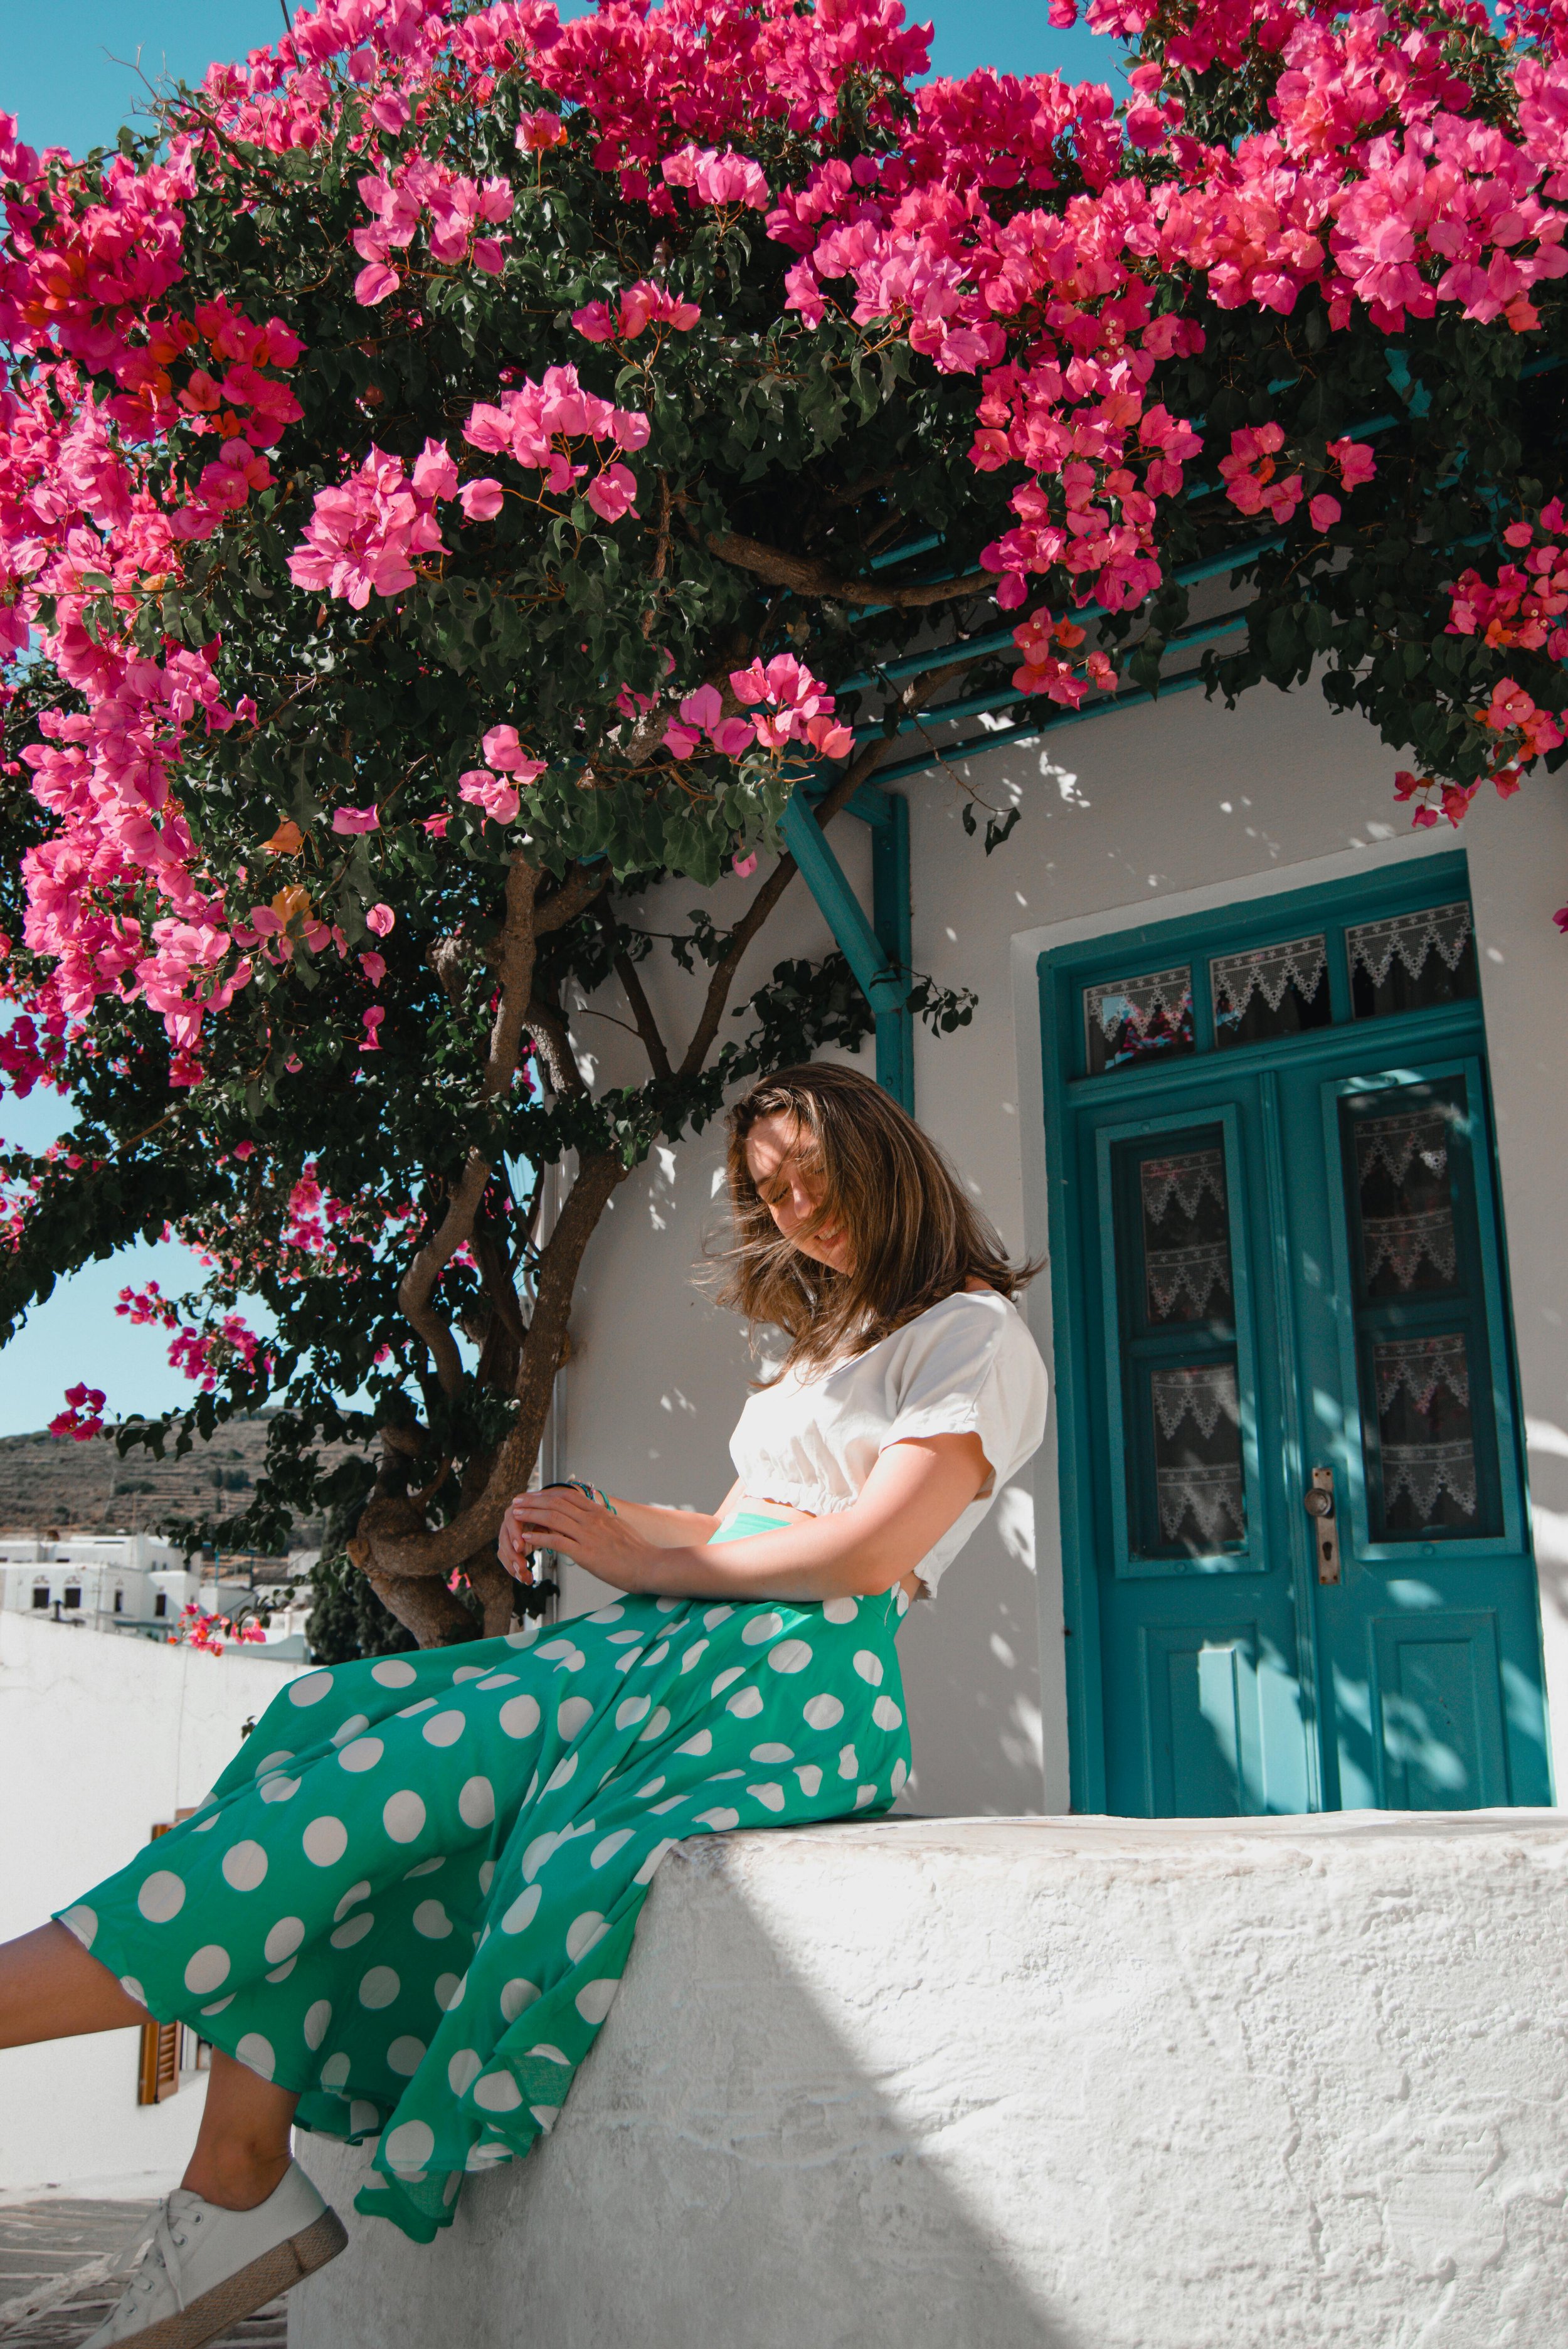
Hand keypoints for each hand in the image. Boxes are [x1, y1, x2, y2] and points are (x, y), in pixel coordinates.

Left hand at [499, 1484, 662, 1593]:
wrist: (650, 1566)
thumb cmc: (637, 1552)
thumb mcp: (619, 1529)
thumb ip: (604, 1522)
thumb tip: (595, 1519)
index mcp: (600, 1512)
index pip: (568, 1495)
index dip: (547, 1494)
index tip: (533, 1495)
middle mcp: (592, 1519)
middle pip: (556, 1503)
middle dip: (533, 1501)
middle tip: (516, 1501)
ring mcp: (588, 1535)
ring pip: (552, 1518)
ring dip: (530, 1515)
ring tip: (515, 1515)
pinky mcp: (585, 1553)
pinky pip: (556, 1541)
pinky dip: (538, 1537)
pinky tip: (525, 1538)